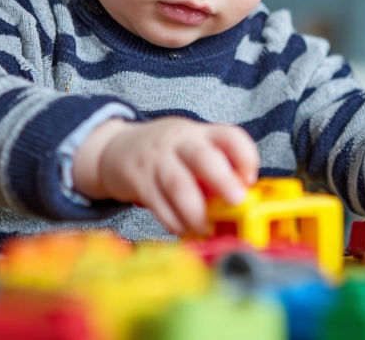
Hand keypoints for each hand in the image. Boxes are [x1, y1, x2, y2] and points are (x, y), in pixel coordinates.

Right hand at [73, 117, 259, 234]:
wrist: (114, 149)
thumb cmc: (166, 154)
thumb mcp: (191, 148)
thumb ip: (214, 168)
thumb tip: (240, 203)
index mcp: (199, 133)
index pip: (230, 136)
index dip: (245, 156)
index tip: (250, 179)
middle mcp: (179, 142)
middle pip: (203, 157)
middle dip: (223, 180)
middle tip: (236, 201)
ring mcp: (156, 160)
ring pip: (179, 185)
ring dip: (196, 211)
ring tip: (206, 228)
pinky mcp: (138, 181)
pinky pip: (159, 205)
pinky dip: (174, 222)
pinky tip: (184, 230)